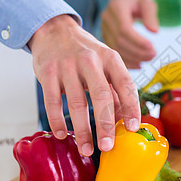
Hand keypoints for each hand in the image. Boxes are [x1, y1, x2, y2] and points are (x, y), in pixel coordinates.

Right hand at [28, 15, 140, 155]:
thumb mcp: (105, 64)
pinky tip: (63, 134)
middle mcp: (90, 60)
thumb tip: (124, 121)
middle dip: (105, 124)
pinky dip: (57, 121)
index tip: (133, 128)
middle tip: (108, 147)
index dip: (131, 107)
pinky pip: (52, 101)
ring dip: (82, 130)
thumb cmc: (85, 53)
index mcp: (110, 58)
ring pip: (76, 102)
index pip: (125, 84)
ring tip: (86, 149)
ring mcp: (67, 65)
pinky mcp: (47, 72)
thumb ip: (115, 91)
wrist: (54, 30)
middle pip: (101, 95)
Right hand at [101, 0, 158, 68]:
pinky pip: (114, 51)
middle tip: (154, 55)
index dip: (138, 41)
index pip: (124, 28)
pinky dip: (126, 60)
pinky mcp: (105, 36)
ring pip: (116, 48)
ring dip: (133, 57)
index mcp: (117, 6)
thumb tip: (154, 31)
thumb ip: (150, 15)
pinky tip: (139, 64)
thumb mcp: (148, 2)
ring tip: (149, 59)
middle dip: (138, 51)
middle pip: (120, 40)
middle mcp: (107, 17)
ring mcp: (104, 28)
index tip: (152, 47)